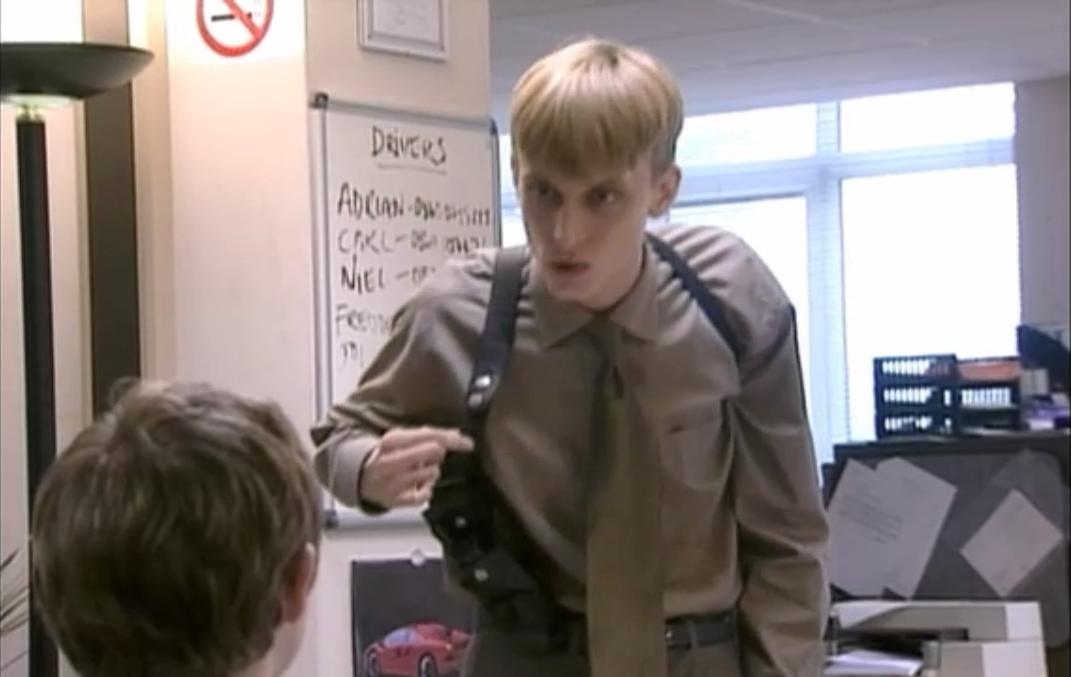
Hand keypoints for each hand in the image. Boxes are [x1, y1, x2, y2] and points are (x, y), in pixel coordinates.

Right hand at [359, 427, 473, 507]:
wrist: (361, 477)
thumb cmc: (388, 454)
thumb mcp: (401, 438)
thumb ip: (428, 435)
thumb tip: (458, 436)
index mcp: (391, 441)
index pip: (429, 436)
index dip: (452, 439)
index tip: (468, 443)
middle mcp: (390, 461)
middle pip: (433, 452)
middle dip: (437, 453)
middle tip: (431, 455)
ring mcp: (392, 483)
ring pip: (433, 473)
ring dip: (431, 471)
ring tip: (419, 470)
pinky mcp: (395, 501)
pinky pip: (426, 494)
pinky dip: (426, 489)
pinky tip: (418, 485)